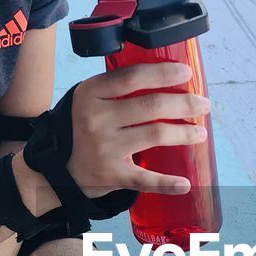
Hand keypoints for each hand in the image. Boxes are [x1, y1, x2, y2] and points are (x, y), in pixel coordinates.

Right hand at [68, 62, 210, 196]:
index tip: (186, 72)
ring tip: (200, 133)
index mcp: (91, 94)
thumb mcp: (87, 100)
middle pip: (150, 106)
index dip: (162, 73)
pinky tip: (185, 183)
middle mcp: (97, 119)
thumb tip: (164, 78)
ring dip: (184, 133)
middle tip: (203, 105)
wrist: (53, 168)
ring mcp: (105, 148)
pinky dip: (167, 183)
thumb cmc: (78, 128)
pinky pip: (145, 179)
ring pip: (155, 135)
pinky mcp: (111, 175)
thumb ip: (115, 88)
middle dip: (184, 104)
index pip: (132, 77)